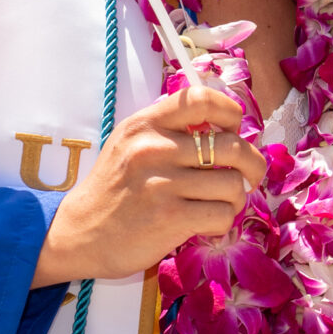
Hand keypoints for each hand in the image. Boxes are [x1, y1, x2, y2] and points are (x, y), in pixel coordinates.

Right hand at [30, 86, 263, 286]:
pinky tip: (207, 224)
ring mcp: (163, 183)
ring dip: (236, 199)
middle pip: (233, 146)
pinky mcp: (170, 218)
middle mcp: (155, 148)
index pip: (202, 99)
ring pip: (233, 184)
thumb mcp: (129, 144)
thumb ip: (168, 129)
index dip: (231, 112)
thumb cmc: (113, 190)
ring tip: (222, 205)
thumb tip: (226, 127)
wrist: (79, 234)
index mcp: (146, 124)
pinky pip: (222, 215)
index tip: (235, 129)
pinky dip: (223, 223)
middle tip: (250, 177)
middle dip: (253, 164)